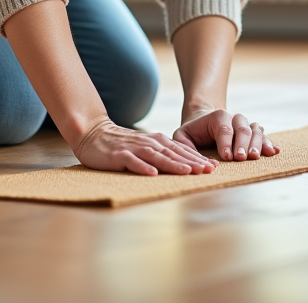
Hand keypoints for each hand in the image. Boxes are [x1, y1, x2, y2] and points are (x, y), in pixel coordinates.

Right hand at [73, 115, 217, 176]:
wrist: (94, 133)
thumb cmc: (122, 143)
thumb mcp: (145, 146)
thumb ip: (162, 153)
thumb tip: (184, 164)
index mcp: (157, 141)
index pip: (181, 151)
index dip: (197, 159)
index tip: (213, 168)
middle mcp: (149, 143)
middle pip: (174, 154)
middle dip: (192, 162)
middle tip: (209, 171)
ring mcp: (134, 148)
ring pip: (157, 156)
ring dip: (173, 164)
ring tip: (188, 172)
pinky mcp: (120, 155)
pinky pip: (133, 162)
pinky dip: (143, 167)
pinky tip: (152, 174)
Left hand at [173, 109, 279, 161]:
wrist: (204, 122)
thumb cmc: (192, 132)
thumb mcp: (181, 136)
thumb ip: (185, 146)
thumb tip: (203, 163)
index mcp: (217, 116)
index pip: (223, 128)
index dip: (226, 142)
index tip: (227, 157)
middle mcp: (233, 118)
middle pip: (241, 128)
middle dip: (242, 144)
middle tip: (241, 158)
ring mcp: (244, 124)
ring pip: (254, 130)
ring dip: (257, 143)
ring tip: (255, 157)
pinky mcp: (252, 132)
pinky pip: (263, 135)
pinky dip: (268, 143)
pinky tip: (273, 151)